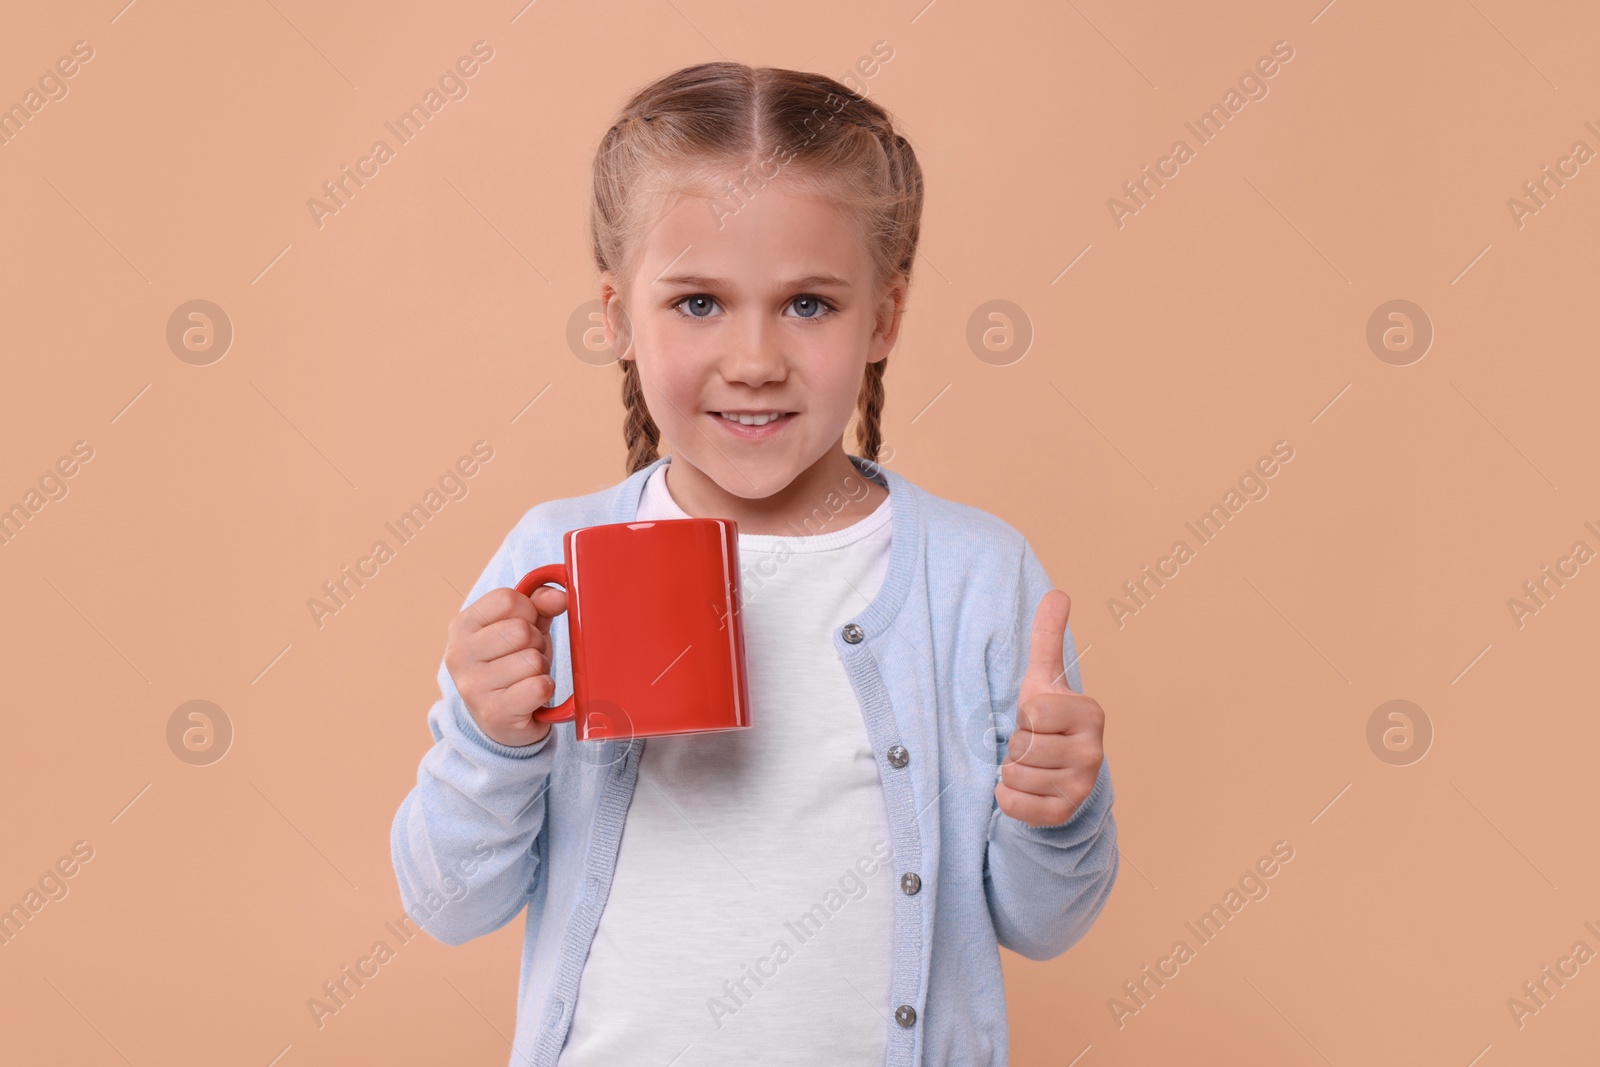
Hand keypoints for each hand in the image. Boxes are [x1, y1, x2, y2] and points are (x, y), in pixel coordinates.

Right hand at [444, 583, 567, 748]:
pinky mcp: (493, 713)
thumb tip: (560, 596)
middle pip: (521, 631)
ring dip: (540, 668)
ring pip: (532, 660)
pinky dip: (545, 689)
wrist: (501, 720)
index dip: (528, 612)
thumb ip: (540, 604)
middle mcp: (459, 655)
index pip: (508, 600)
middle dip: (536, 643)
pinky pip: (538, 687)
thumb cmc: (511, 664)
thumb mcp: (523, 626)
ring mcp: (473, 686)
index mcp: (462, 625)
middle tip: (526, 658)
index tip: (523, 629)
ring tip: (526, 677)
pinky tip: (532, 696)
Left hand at [995, 589, 1105, 827]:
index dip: (1025, 715)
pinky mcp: (1063, 814)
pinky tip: (1025, 788)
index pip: (1034, 712)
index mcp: (1091, 714)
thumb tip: (1058, 592)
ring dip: (1012, 768)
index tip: (1039, 719)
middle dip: (1017, 743)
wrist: (1056, 772)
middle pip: (1023, 745)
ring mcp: (1082, 786)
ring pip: (1015, 773)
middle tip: (1034, 744)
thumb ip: (1048, 637)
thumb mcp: (1044, 678)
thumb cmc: (1046, 720)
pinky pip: (1013, 803)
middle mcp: (1094, 752)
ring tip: (1032, 764)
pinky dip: (1008, 796)